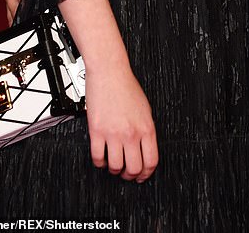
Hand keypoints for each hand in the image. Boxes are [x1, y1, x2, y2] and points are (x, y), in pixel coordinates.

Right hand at [85, 61, 157, 181]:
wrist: (109, 72)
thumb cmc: (126, 86)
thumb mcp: (145, 108)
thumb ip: (145, 129)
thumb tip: (144, 147)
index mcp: (146, 128)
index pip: (151, 161)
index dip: (146, 174)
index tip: (141, 176)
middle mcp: (131, 133)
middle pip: (134, 168)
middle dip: (130, 175)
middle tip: (126, 173)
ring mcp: (114, 134)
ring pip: (115, 167)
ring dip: (114, 169)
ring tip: (113, 164)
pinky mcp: (97, 132)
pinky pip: (98, 157)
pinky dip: (99, 162)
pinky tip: (101, 157)